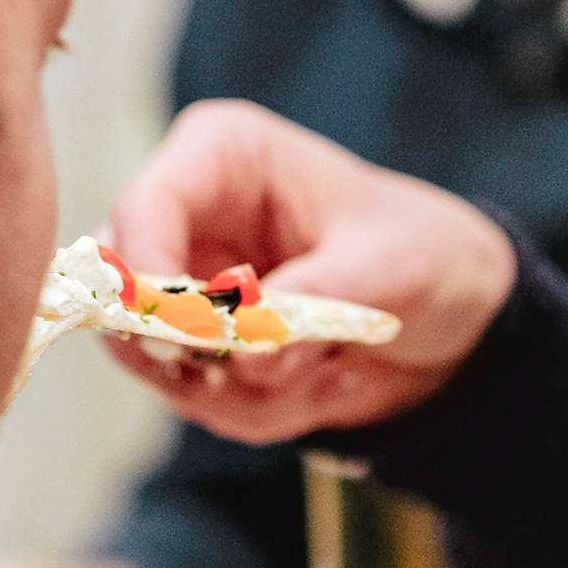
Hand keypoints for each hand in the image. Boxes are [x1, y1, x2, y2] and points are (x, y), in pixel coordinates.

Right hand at [103, 101, 517, 444]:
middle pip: (117, 292)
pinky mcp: (195, 346)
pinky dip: (260, 409)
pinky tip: (323, 380)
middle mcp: (186, 217)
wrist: (451, 313)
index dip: (146, 278)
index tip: (187, 340)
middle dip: (189, 350)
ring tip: (327, 367)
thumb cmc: (423, 255)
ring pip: (153, 361)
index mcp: (221, 157)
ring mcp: (183, 287)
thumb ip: (312, 299)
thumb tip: (249, 351)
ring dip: (242, 389)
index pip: (142, 208)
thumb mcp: (389, 266)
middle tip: (266, 369)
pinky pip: (195, 398)